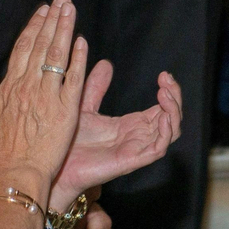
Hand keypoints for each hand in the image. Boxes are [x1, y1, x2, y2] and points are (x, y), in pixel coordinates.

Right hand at [0, 0, 87, 200]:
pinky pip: (73, 79)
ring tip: (71, 9)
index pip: (24, 48)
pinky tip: (82, 42)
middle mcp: (28, 86)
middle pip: (42, 45)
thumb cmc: (1, 150)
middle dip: (52, 19)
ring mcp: (47, 96)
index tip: (43, 10)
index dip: (34, 26)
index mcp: (10, 86)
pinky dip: (77, 59)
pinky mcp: (66, 110)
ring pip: (57, 55)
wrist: (16, 174)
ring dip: (65, 29)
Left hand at [49, 59, 182, 211]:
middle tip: (166, 78)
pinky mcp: (131, 161)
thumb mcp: (84, 107)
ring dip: (174, 111)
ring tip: (165, 92)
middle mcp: (138, 137)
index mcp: (131, 126)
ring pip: (170, 132)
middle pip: (171, 118)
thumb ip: (96, 88)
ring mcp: (136, 149)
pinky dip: (166, 132)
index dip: (169, 91)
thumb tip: (106, 63)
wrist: (53, 165)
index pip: (162, 108)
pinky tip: (164, 115)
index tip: (163, 74)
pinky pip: (158, 148)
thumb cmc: (67, 142)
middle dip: (175, 96)